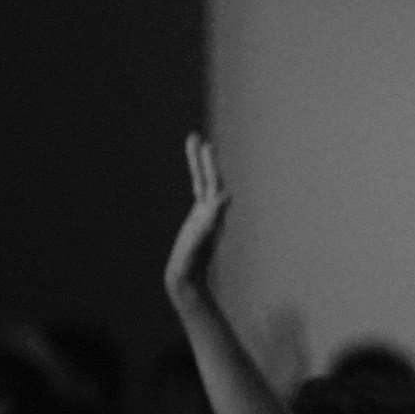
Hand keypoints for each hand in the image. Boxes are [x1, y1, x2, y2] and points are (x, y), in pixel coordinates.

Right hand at [164, 133, 230, 306]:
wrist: (188, 278)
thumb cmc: (193, 261)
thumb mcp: (203, 238)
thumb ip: (213, 217)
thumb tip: (226, 197)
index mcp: (210, 212)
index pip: (209, 182)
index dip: (206, 164)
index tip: (204, 143)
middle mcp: (209, 211)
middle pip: (206, 178)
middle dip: (201, 158)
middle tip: (195, 136)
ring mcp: (203, 215)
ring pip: (202, 183)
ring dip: (199, 164)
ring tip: (196, 142)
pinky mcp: (197, 220)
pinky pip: (198, 193)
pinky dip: (198, 178)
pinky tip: (199, 170)